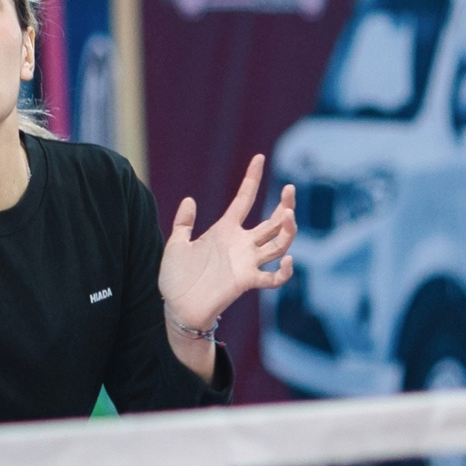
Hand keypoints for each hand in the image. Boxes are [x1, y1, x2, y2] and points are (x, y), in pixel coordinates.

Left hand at [161, 155, 294, 334]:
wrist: (177, 307)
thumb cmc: (176, 278)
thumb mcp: (176, 245)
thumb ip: (184, 223)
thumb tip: (190, 199)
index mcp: (224, 230)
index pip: (244, 199)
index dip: (252, 178)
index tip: (259, 157)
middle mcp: (240, 244)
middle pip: (271, 221)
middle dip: (285, 204)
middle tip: (290, 188)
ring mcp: (246, 262)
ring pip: (278, 244)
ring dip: (287, 231)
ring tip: (288, 215)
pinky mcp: (246, 282)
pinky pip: (272, 278)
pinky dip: (284, 271)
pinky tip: (288, 260)